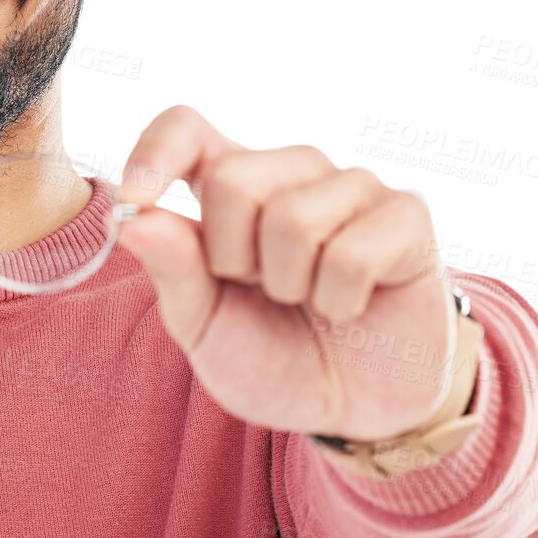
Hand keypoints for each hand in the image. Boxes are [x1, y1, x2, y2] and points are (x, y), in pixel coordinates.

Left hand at [112, 106, 459, 441]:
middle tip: (262, 290)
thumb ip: (171, 272)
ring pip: (291, 218)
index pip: (184, 128)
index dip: (155, 153)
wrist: (351, 409)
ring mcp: (352, 187)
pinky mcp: (406, 215)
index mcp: (230, 186)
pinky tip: (350, 306)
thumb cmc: (272, 358)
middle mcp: (290, 171)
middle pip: (232, 179)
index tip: (134, 199)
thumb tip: (131, 219)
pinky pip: (350, 254)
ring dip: (290, 284)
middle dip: (233, 258)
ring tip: (308, 298)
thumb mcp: (203, 327)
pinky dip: (339, 301)